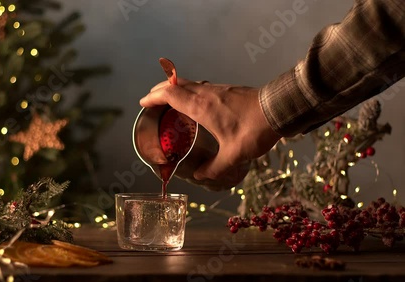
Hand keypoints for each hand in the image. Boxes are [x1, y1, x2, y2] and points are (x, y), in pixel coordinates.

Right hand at [140, 78, 280, 187]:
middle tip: (150, 100)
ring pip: (189, 84)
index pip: (170, 95)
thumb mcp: (233, 155)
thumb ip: (215, 168)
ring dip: (175, 89)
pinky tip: (194, 103)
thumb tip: (201, 176)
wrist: (279, 109)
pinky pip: (200, 87)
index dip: (154, 97)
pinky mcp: (227, 90)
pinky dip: (189, 91)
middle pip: (176, 85)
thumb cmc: (254, 130)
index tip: (143, 103)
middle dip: (160, 90)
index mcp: (201, 107)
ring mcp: (217, 90)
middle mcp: (206, 94)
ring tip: (168, 101)